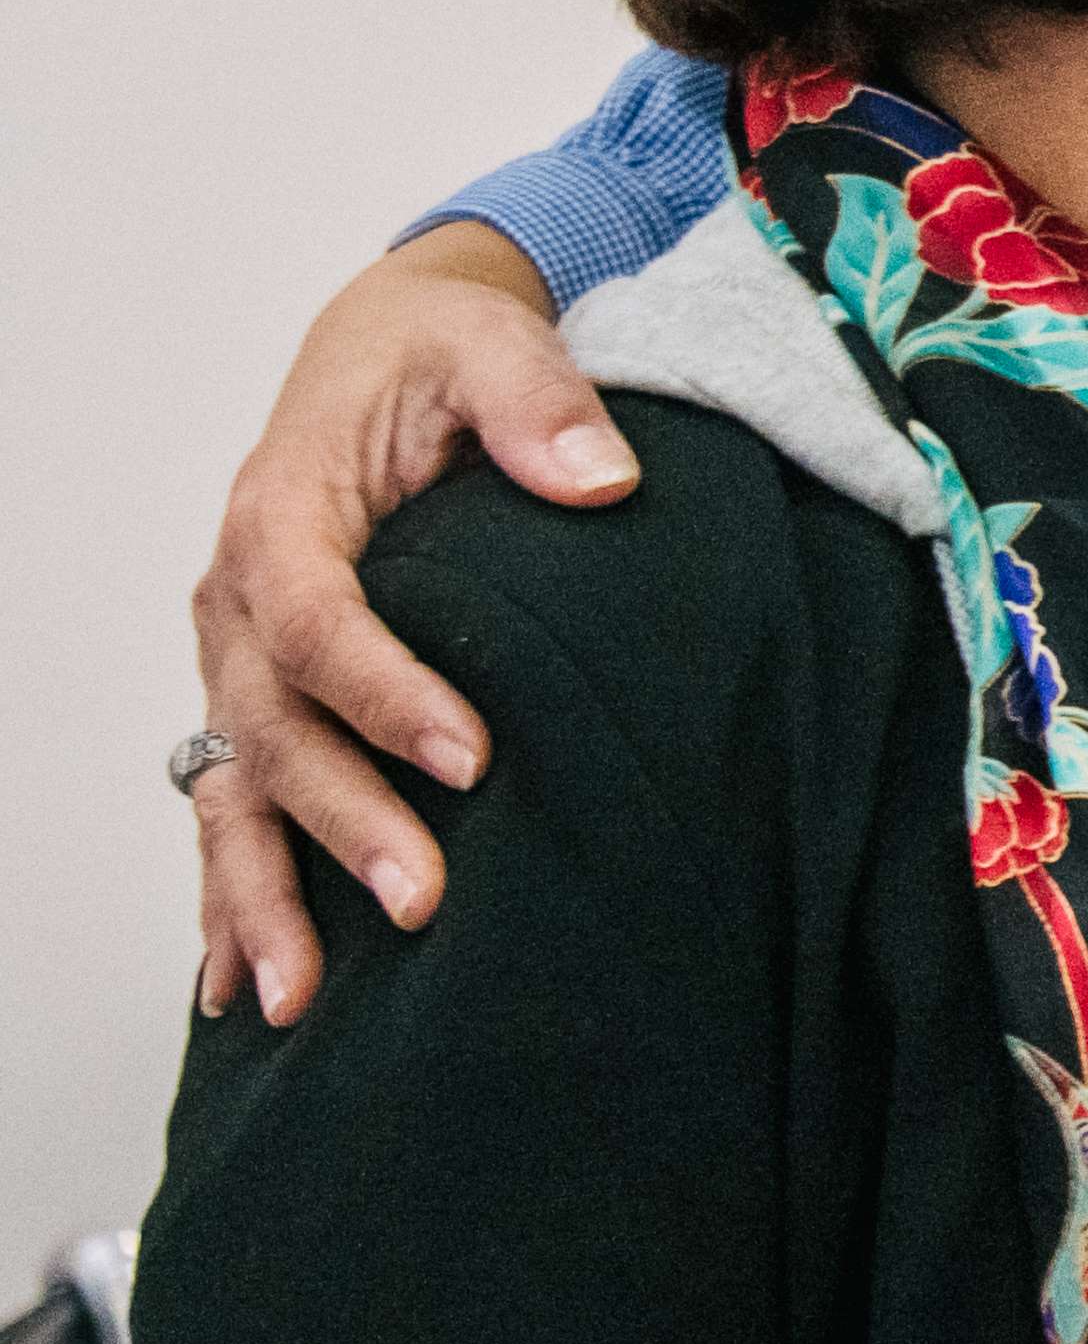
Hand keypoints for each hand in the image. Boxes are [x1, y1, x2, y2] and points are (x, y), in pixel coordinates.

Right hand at [182, 227, 626, 1021]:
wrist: (383, 348)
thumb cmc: (436, 351)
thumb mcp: (492, 343)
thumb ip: (539, 403)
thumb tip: (601, 478)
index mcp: (282, 515)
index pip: (317, 622)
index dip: (384, 694)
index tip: (473, 758)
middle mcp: (239, 598)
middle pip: (271, 727)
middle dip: (341, 821)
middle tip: (425, 899)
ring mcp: (238, 657)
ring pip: (231, 789)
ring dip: (261, 894)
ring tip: (296, 1001)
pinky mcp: (260, 694)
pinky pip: (231, 803)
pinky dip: (232, 894)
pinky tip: (240, 984)